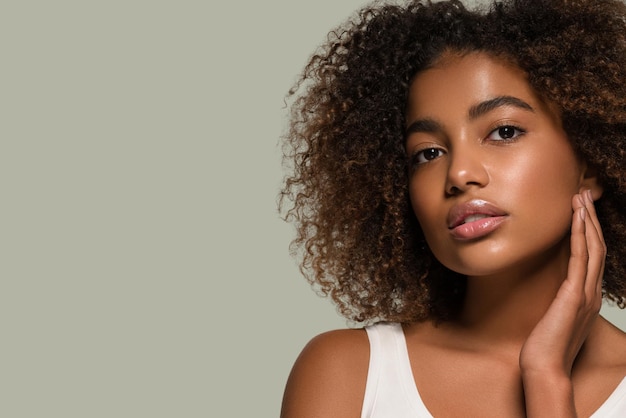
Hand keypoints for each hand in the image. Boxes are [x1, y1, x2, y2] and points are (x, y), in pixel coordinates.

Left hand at [519, 190, 605, 415]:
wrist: (544, 367)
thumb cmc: (544, 345)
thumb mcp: (553, 315)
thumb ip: (557, 299)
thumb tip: (550, 287)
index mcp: (585, 295)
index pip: (592, 256)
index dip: (589, 231)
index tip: (582, 210)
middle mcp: (590, 292)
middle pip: (597, 246)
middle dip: (591, 218)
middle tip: (584, 194)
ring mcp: (585, 293)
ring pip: (592, 248)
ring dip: (587, 220)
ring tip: (580, 197)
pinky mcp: (574, 295)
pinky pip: (580, 259)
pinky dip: (580, 236)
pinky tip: (577, 219)